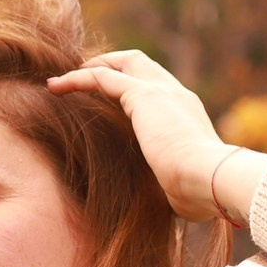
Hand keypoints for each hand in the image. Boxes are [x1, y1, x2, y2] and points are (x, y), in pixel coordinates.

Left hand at [46, 50, 231, 222]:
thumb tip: (169, 202)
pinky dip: (77, 78)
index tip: (107, 99)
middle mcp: (176, 94)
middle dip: (111, 65)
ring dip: (90, 68)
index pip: (158, 86)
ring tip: (62, 81)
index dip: (131, 85)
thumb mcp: (180, 183)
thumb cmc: (199, 192)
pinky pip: (102, 78)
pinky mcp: (143, 96)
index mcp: (187, 113)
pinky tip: (55, 87)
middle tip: (82, 78)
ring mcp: (161, 91)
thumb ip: (170, 181)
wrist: (210, 180)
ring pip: (122, 63)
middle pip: (141, 63)